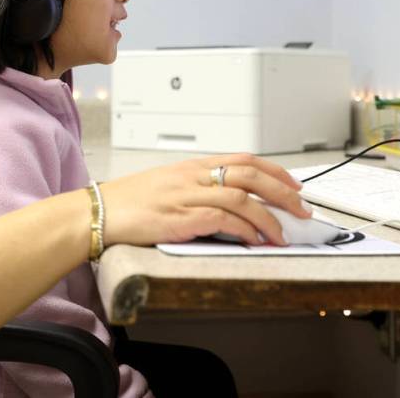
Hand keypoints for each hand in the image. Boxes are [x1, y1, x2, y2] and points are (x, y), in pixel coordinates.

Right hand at [100, 153, 309, 246]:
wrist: (97, 212)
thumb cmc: (130, 201)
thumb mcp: (169, 184)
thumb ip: (198, 187)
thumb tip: (230, 200)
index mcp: (193, 166)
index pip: (244, 159)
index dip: (275, 171)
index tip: (294, 184)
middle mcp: (194, 176)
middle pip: (250, 175)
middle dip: (283, 192)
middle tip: (302, 209)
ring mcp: (187, 196)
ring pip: (241, 198)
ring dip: (268, 217)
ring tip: (282, 234)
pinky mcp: (179, 218)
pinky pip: (222, 220)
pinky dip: (244, 230)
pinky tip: (254, 240)